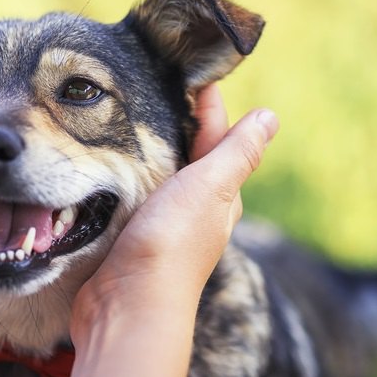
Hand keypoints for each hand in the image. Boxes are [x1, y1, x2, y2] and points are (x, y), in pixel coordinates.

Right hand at [62, 85, 277, 376]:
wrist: (127, 304)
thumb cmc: (172, 243)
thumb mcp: (210, 187)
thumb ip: (237, 152)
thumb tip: (270, 118)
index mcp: (219, 197)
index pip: (218, 139)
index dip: (208, 107)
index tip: (190, 72)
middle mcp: (192, 210)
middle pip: (189, 157)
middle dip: (177, 123)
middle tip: (152, 85)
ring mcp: (158, 224)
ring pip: (158, 175)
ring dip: (148, 147)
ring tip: (124, 114)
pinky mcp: (126, 235)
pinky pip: (130, 194)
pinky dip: (125, 172)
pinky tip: (106, 162)